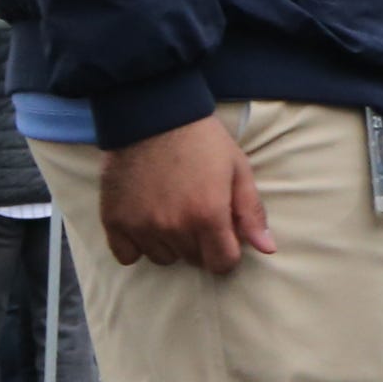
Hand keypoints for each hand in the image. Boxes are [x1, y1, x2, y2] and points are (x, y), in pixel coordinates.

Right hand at [101, 114, 271, 272]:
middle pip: (193, 260)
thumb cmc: (203, 141)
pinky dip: (138, 245)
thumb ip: (252, 213)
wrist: (153, 117)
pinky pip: (128, 256)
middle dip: (202, 245)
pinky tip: (146, 221)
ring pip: (163, 258)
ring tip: (173, 212)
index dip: (228, 254)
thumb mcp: (238, 170)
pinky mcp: (114, 221)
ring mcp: (141, 227)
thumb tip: (268, 248)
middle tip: (199, 215)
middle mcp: (173, 228)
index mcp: (208, 216)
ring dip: (171, 244)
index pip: (221, 264)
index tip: (225, 238)